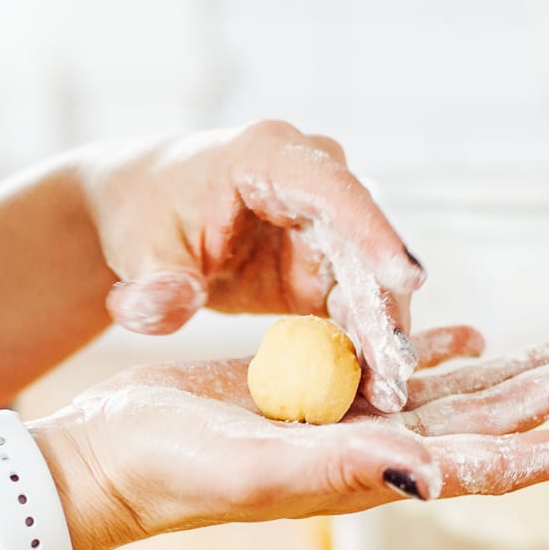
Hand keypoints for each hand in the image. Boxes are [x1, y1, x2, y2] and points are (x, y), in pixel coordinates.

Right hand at [32, 332, 548, 549]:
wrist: (104, 458)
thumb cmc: (168, 472)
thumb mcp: (251, 470)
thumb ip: (340, 470)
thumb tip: (430, 477)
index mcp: (372, 474)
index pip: (488, 463)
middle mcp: (373, 452)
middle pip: (489, 421)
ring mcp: (345, 420)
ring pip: (454, 391)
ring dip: (518, 371)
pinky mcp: (312, 390)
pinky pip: (393, 367)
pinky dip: (439, 350)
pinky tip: (471, 336)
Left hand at [76, 121, 425, 411]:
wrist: (145, 211)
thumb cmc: (143, 216)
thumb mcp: (139, 250)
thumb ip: (154, 283)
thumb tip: (169, 303)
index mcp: (266, 157)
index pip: (334, 193)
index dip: (374, 234)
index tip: (409, 279)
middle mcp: (312, 180)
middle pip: (365, 245)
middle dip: (384, 309)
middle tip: (397, 370)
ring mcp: (328, 221)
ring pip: (371, 281)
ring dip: (382, 335)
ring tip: (390, 393)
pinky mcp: (329, 262)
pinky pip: (357, 306)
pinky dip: (364, 345)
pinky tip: (374, 388)